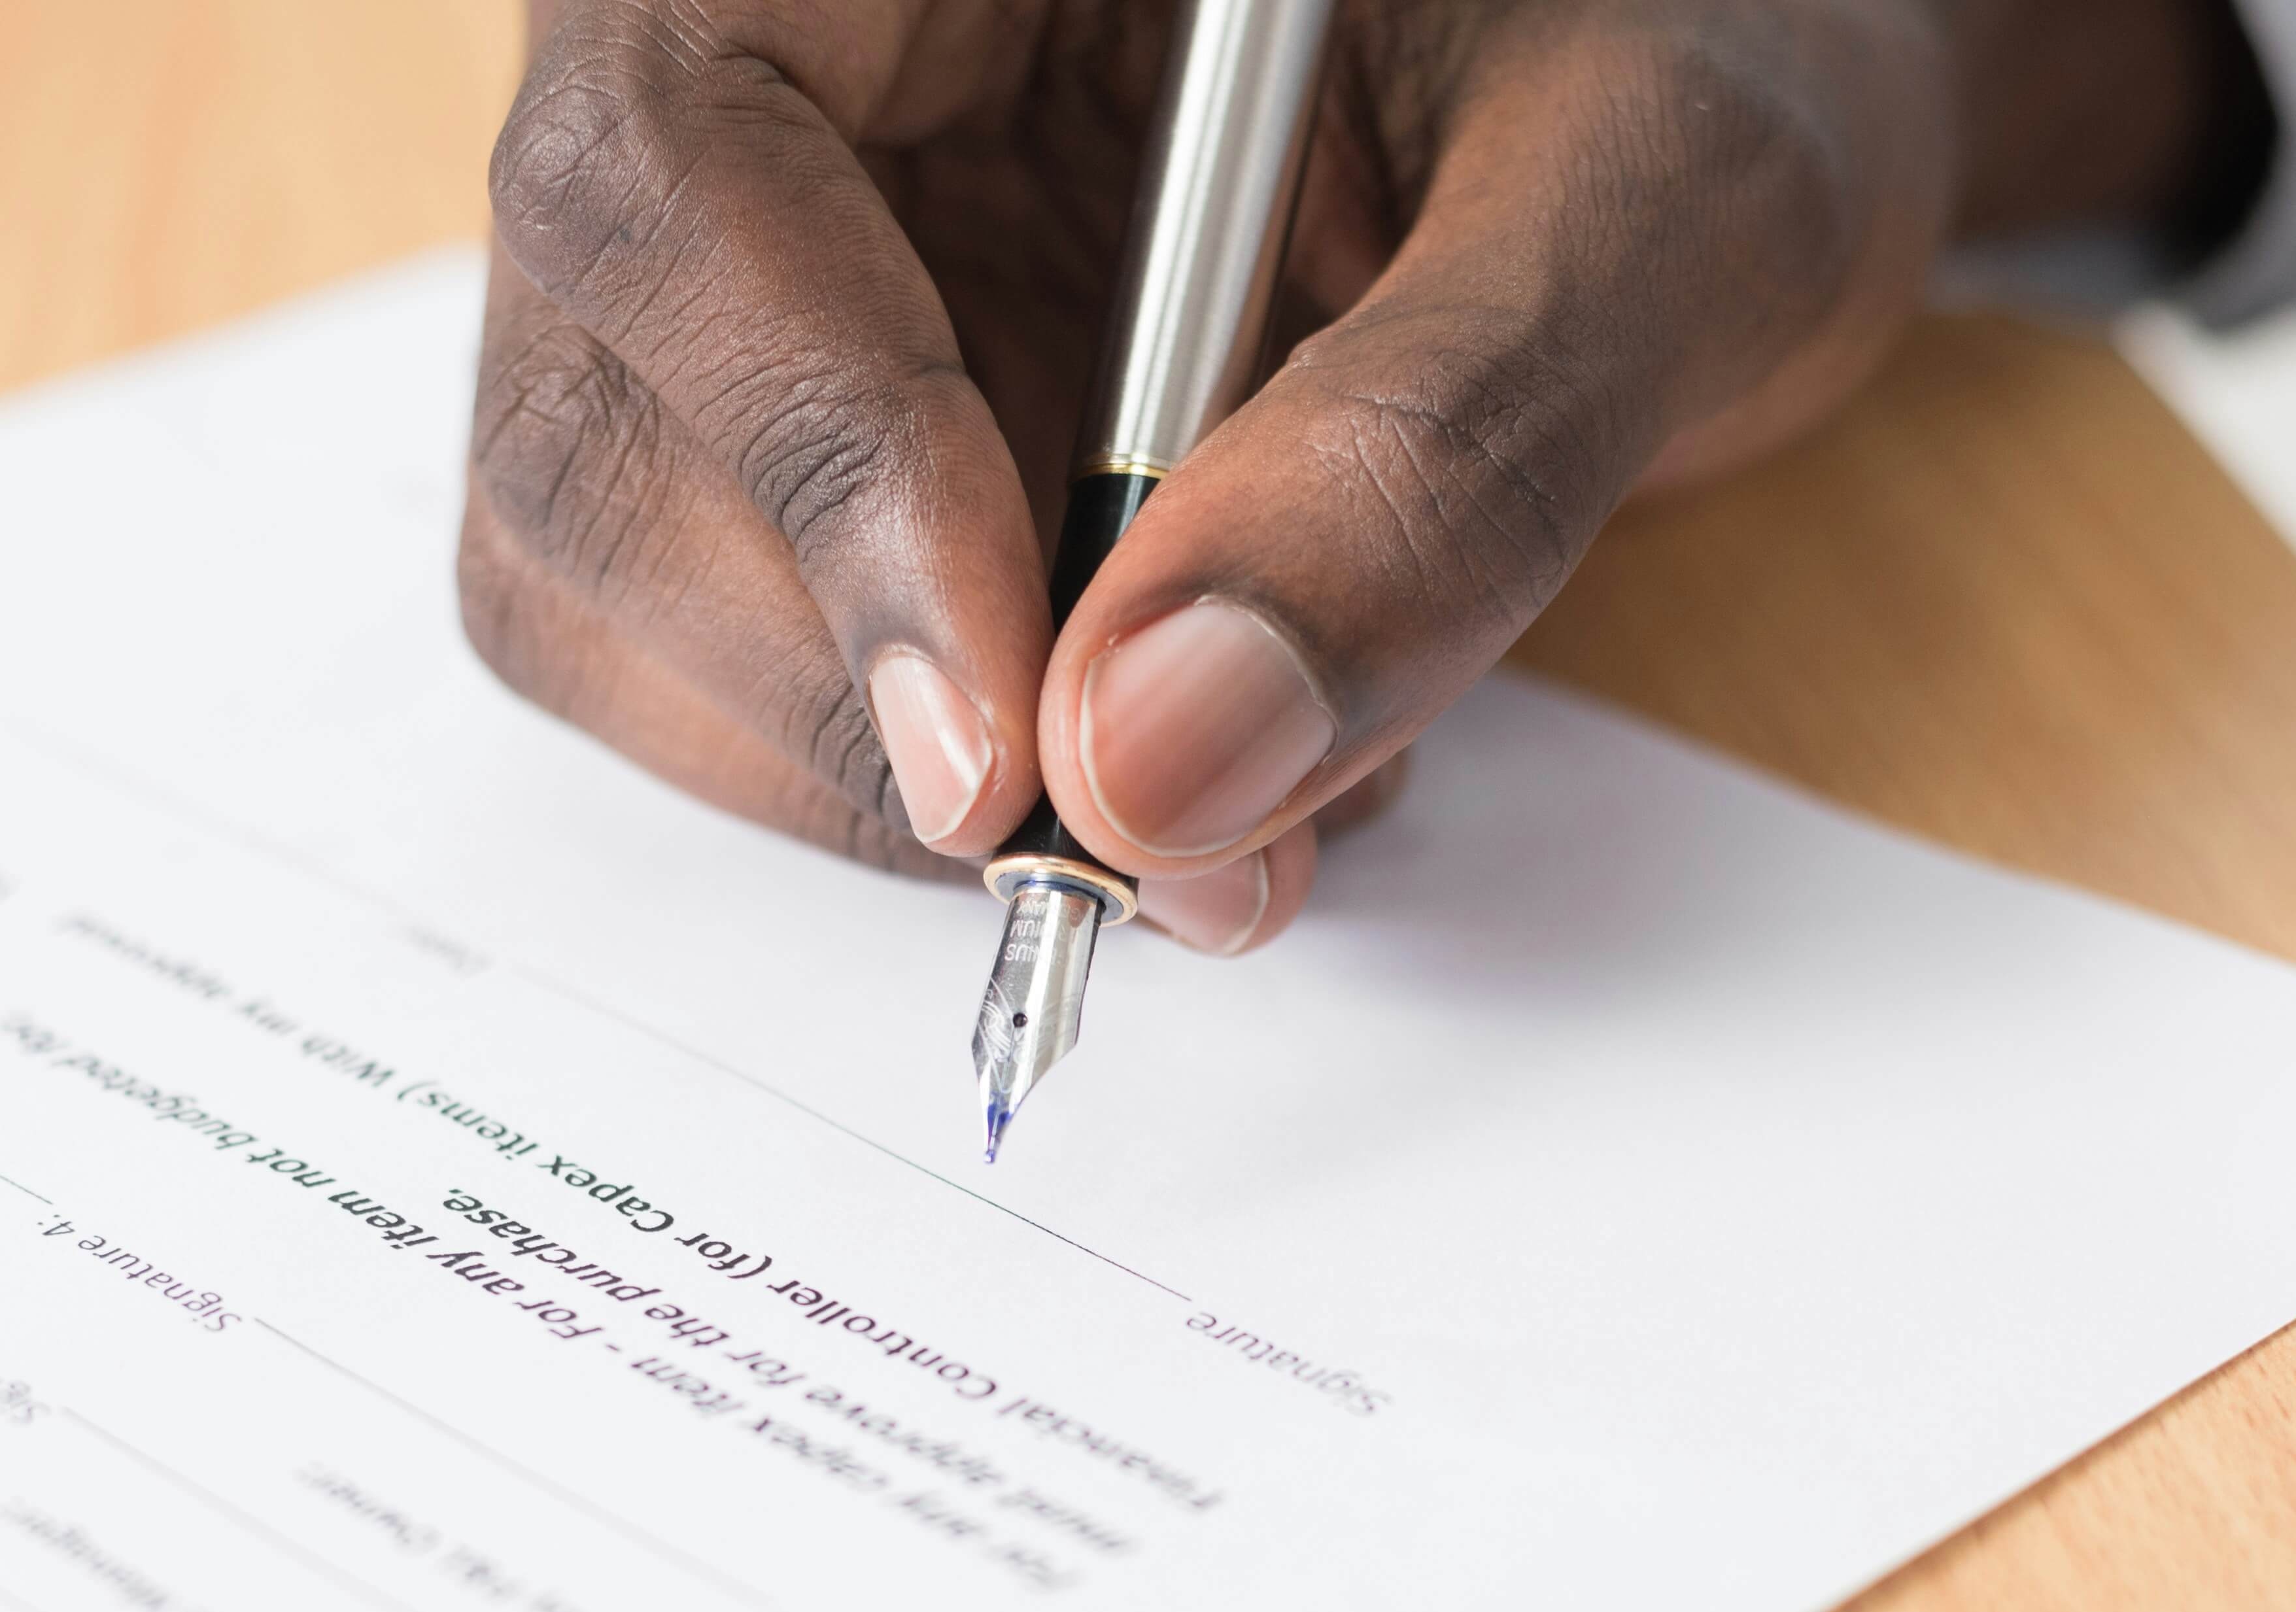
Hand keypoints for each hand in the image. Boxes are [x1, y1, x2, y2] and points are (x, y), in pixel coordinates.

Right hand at [463, 0, 2258, 951]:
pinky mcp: (801, 425)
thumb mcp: (1663, 193)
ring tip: (1223, 788)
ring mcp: (763, 258)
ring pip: (611, 570)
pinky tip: (1164, 738)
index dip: (820, 479)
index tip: (1008, 757)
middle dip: (852, 695)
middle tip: (1156, 847)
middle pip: (592, 411)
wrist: (1698, 100)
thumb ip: (1441, 449)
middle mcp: (775, 54)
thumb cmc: (1703, 44)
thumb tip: (1164, 766)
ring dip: (880, 773)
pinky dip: (932, 777)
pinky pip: (739, 654)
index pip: (678, 171)